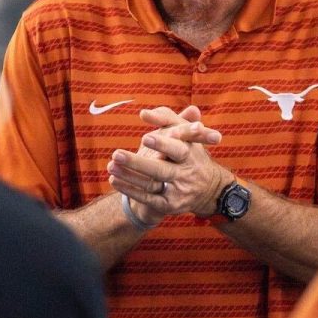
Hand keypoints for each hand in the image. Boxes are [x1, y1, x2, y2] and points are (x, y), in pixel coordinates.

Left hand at [107, 106, 230, 218]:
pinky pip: (147, 199)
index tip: (145, 138)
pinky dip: (130, 190)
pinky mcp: (169, 205)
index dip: (163, 144)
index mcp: (191, 153)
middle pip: (161, 170)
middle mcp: (186, 174)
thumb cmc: (189, 152)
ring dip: (128, 176)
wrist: (206, 188)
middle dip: (138, 163)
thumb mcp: (184, 132)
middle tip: (117, 154)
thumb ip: (166, 118)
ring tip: (110, 165)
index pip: (178, 149)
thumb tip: (144, 113)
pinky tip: (115, 180)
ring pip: (151, 184)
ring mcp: (178, 191)